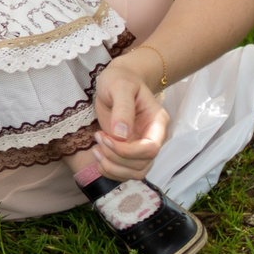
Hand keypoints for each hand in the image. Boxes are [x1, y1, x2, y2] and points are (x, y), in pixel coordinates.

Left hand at [90, 52, 170, 180]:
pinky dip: (109, 170)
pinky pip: (125, 172)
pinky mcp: (129, 152)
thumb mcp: (120, 87)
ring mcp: (141, 147)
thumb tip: (122, 134)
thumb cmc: (121, 80)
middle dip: (116, 157)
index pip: (151, 148)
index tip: (107, 138)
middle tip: (98, 138)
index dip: (128, 151)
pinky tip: (98, 155)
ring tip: (96, 149)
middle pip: (142, 164)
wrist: (118, 81)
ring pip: (135, 172)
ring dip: (112, 167)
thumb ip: (123, 108)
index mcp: (157, 122)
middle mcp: (153, 138)